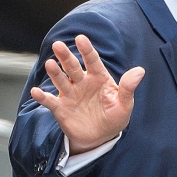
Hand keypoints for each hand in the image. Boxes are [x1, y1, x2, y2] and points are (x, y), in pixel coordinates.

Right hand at [30, 34, 145, 153]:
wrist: (100, 138)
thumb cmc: (114, 118)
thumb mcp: (124, 104)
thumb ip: (128, 88)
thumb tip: (140, 71)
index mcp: (99, 78)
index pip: (92, 61)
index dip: (87, 50)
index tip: (81, 38)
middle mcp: (82, 83)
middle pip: (73, 67)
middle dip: (66, 56)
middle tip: (58, 45)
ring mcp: (70, 94)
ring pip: (61, 80)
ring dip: (55, 73)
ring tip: (50, 64)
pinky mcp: (60, 108)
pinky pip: (50, 101)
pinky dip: (42, 97)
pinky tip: (36, 92)